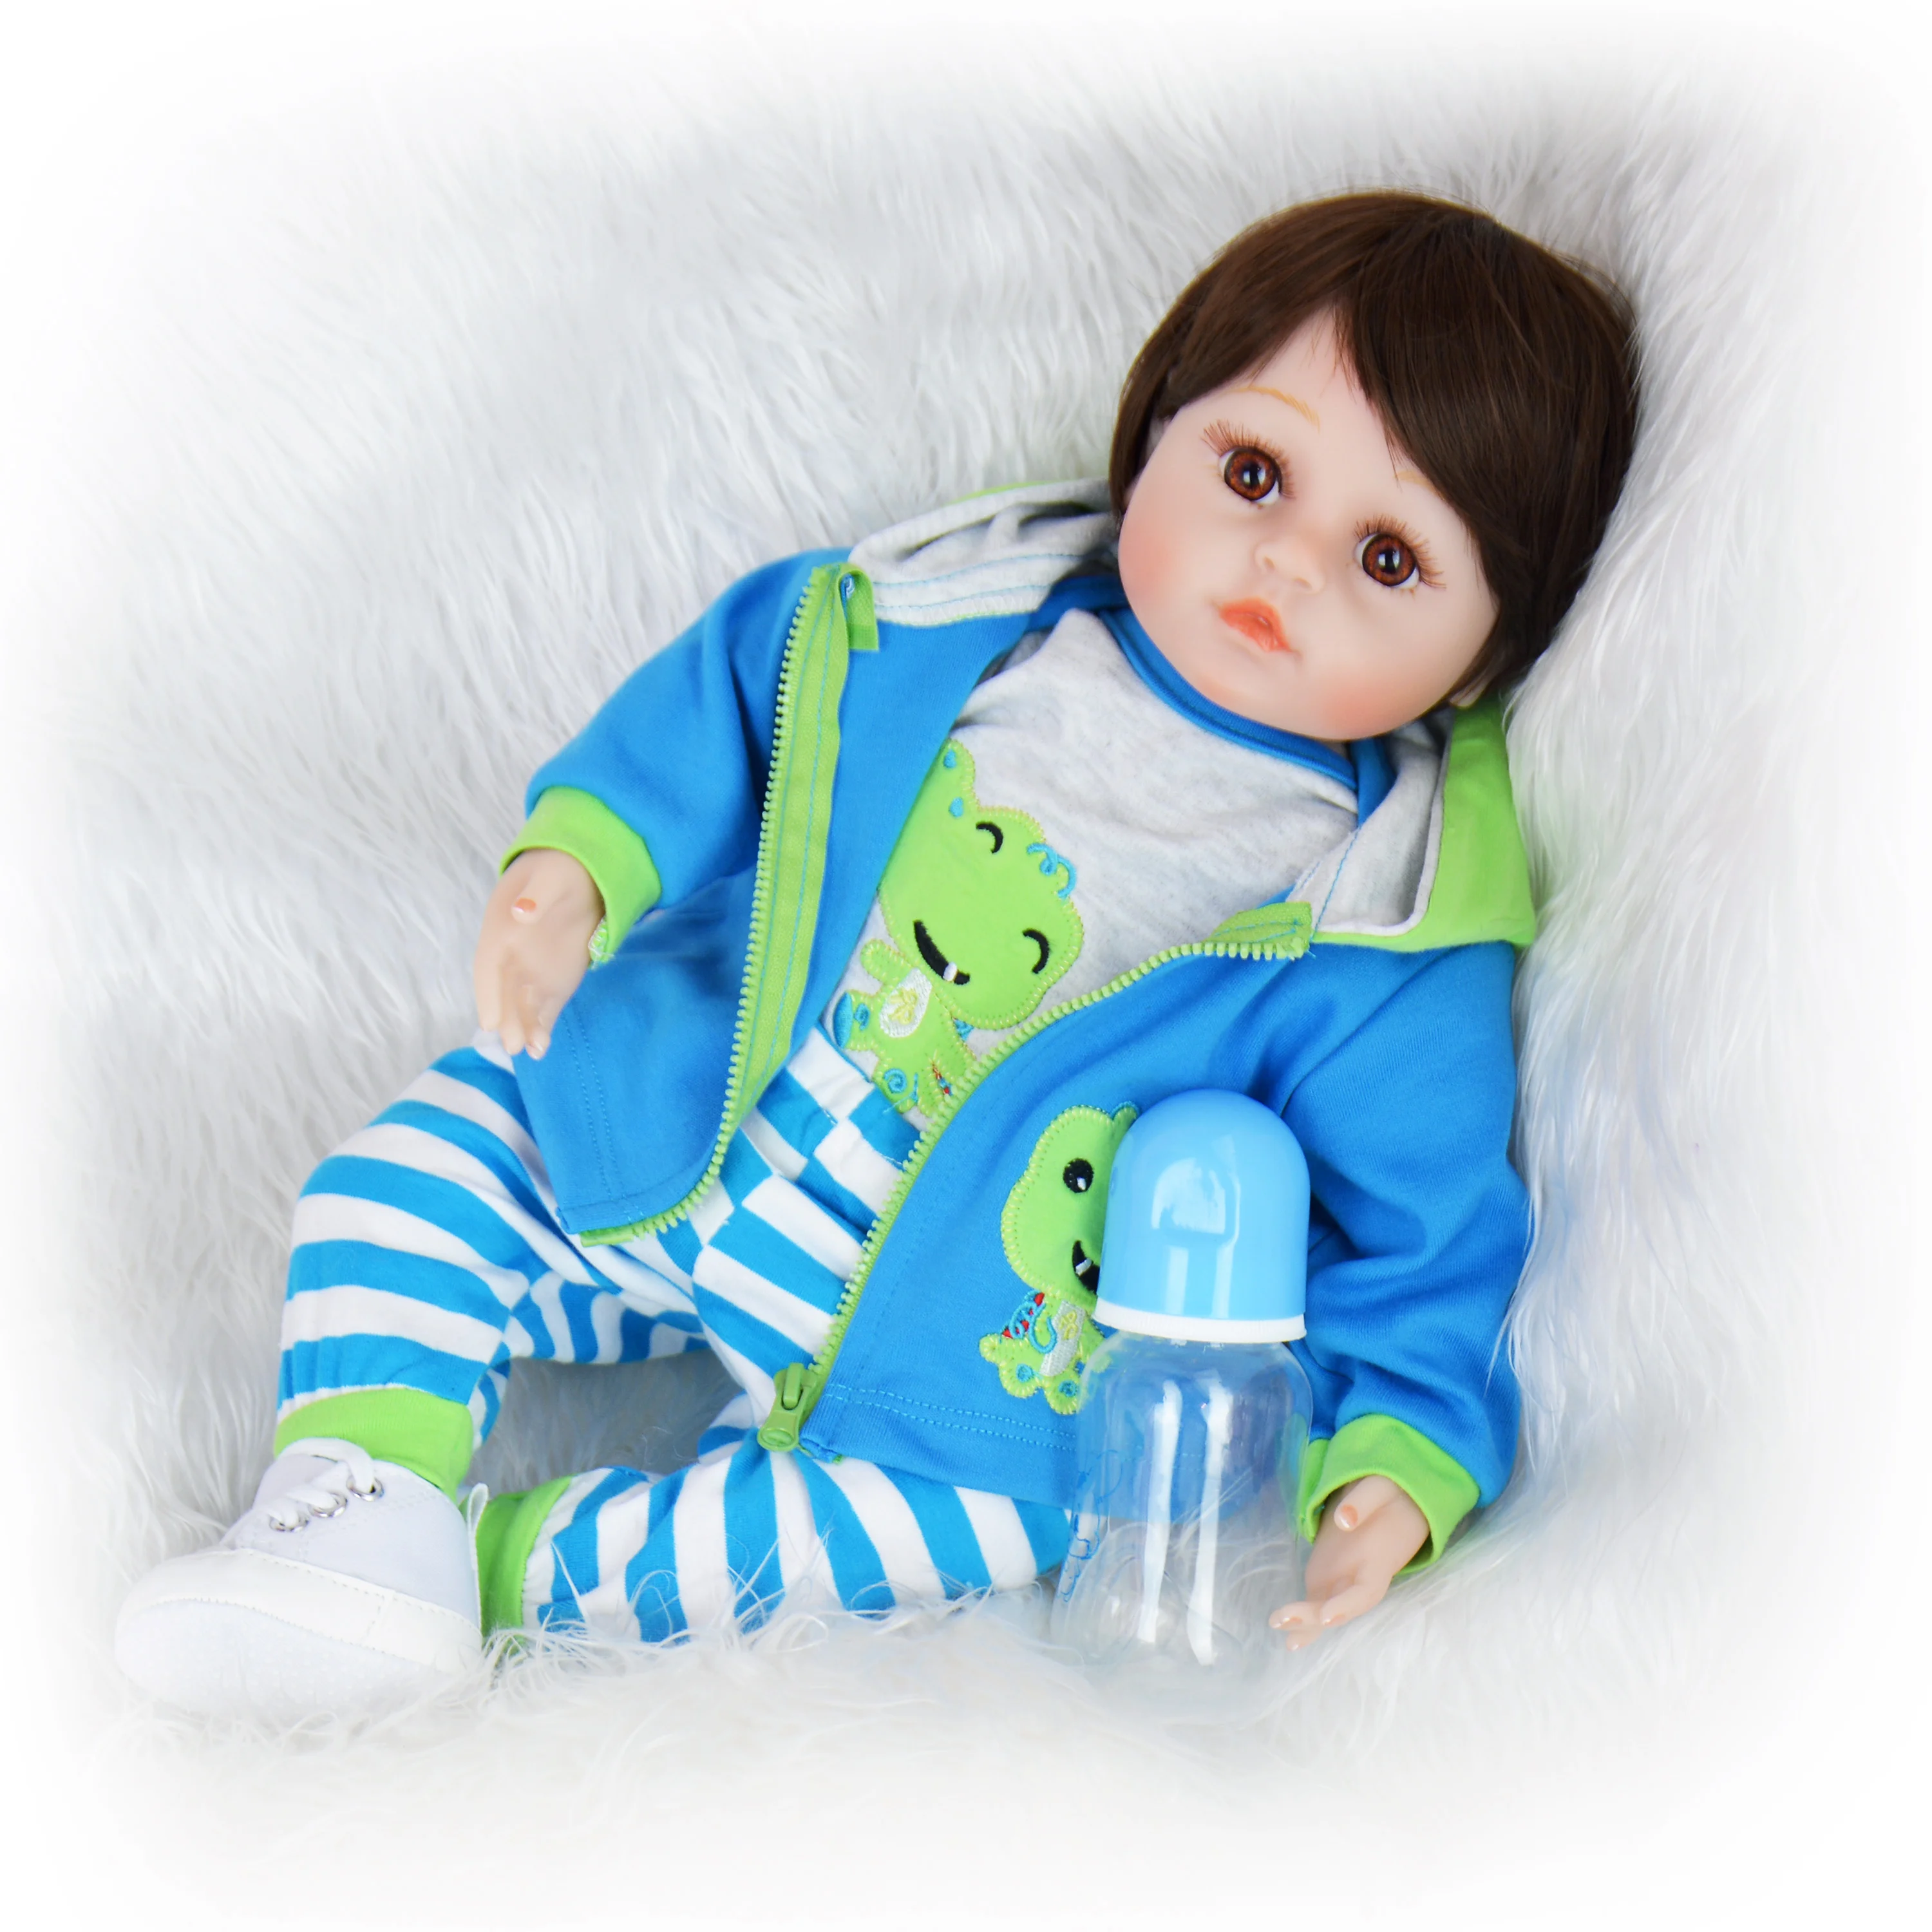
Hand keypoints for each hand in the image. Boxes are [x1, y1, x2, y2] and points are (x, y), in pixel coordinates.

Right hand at [473, 848, 603, 1058]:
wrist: (578, 874)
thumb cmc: (555, 872)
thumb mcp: (548, 876)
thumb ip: (536, 895)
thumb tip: (521, 912)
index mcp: (499, 931)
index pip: (488, 967)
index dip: (488, 993)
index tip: (489, 1021)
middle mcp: (511, 958)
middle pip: (504, 993)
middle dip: (508, 1019)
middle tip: (513, 1046)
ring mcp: (532, 971)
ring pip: (523, 1005)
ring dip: (525, 1028)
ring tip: (532, 1052)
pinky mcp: (555, 980)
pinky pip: (545, 1007)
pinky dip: (543, 1026)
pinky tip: (542, 1047)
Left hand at [1269, 1475, 1427, 1650]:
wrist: (1396, 1500)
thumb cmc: (1391, 1494)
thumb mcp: (1381, 1488)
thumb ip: (1363, 1502)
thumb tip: (1343, 1519)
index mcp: (1379, 1562)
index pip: (1366, 1592)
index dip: (1347, 1606)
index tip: (1327, 1616)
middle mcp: (1361, 1578)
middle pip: (1340, 1606)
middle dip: (1313, 1616)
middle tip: (1284, 1618)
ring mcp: (1343, 1579)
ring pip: (1325, 1607)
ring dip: (1303, 1621)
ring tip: (1276, 1623)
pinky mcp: (1329, 1574)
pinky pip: (1316, 1600)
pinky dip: (1301, 1616)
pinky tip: (1283, 1627)